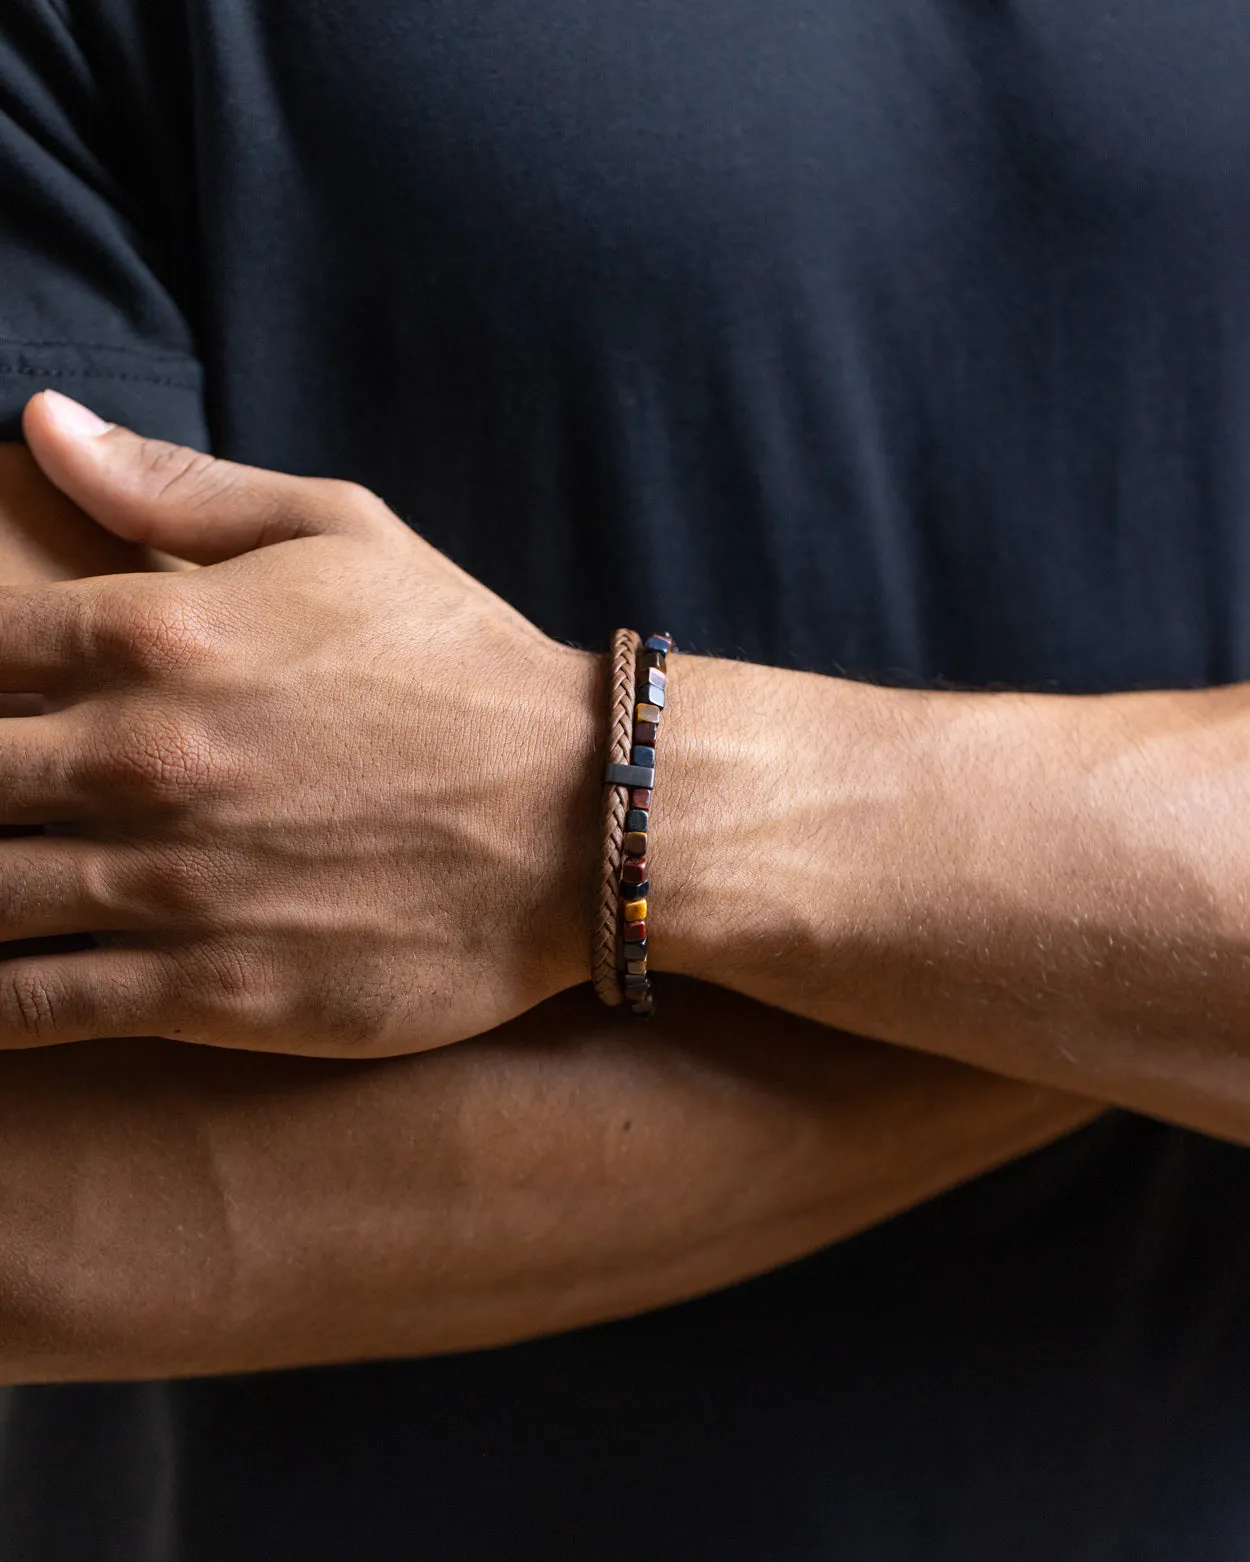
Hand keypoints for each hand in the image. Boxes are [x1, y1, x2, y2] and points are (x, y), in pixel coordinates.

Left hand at [0, 391, 599, 1055]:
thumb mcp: (342, 532)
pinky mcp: (209, 992)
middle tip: (2, 786)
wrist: (581, 819)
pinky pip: (32, 1007)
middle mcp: (141, 757)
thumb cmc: (461, 667)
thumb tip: (42, 419)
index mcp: (157, 632)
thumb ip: (177, 485)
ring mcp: (169, 884)